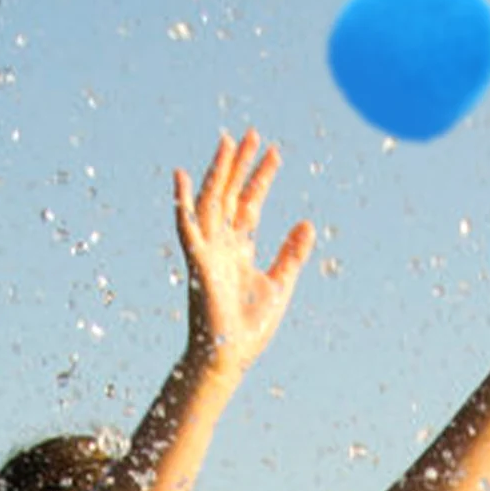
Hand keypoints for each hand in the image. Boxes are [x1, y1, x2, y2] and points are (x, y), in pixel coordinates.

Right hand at [174, 129, 315, 373]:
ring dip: (219, 172)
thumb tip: (307, 223)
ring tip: (229, 142)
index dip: (261, 178)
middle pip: (231, 195)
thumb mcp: (279, 284)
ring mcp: (208, 251)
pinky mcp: (198, 263)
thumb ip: (291, 254)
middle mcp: (221, 245)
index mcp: (239, 250)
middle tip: (252, 134)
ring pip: (212, 202)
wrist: (231, 356)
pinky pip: (187, 228)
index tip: (274, 152)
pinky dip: (182, 203)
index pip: (250, 204)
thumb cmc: (250, 328)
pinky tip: (182, 177)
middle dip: (241, 166)